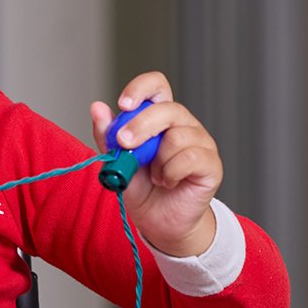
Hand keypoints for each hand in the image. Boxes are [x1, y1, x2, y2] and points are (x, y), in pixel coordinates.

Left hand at [89, 72, 220, 258]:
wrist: (159, 222)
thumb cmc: (143, 189)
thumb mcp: (117, 162)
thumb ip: (108, 136)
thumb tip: (97, 107)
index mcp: (160, 117)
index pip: (157, 85)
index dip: (140, 89)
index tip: (124, 105)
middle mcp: (183, 124)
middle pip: (167, 108)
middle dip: (141, 125)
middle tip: (125, 144)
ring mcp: (200, 142)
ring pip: (177, 136)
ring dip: (157, 161)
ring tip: (155, 176)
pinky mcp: (211, 163)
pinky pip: (190, 158)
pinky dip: (171, 173)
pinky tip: (168, 181)